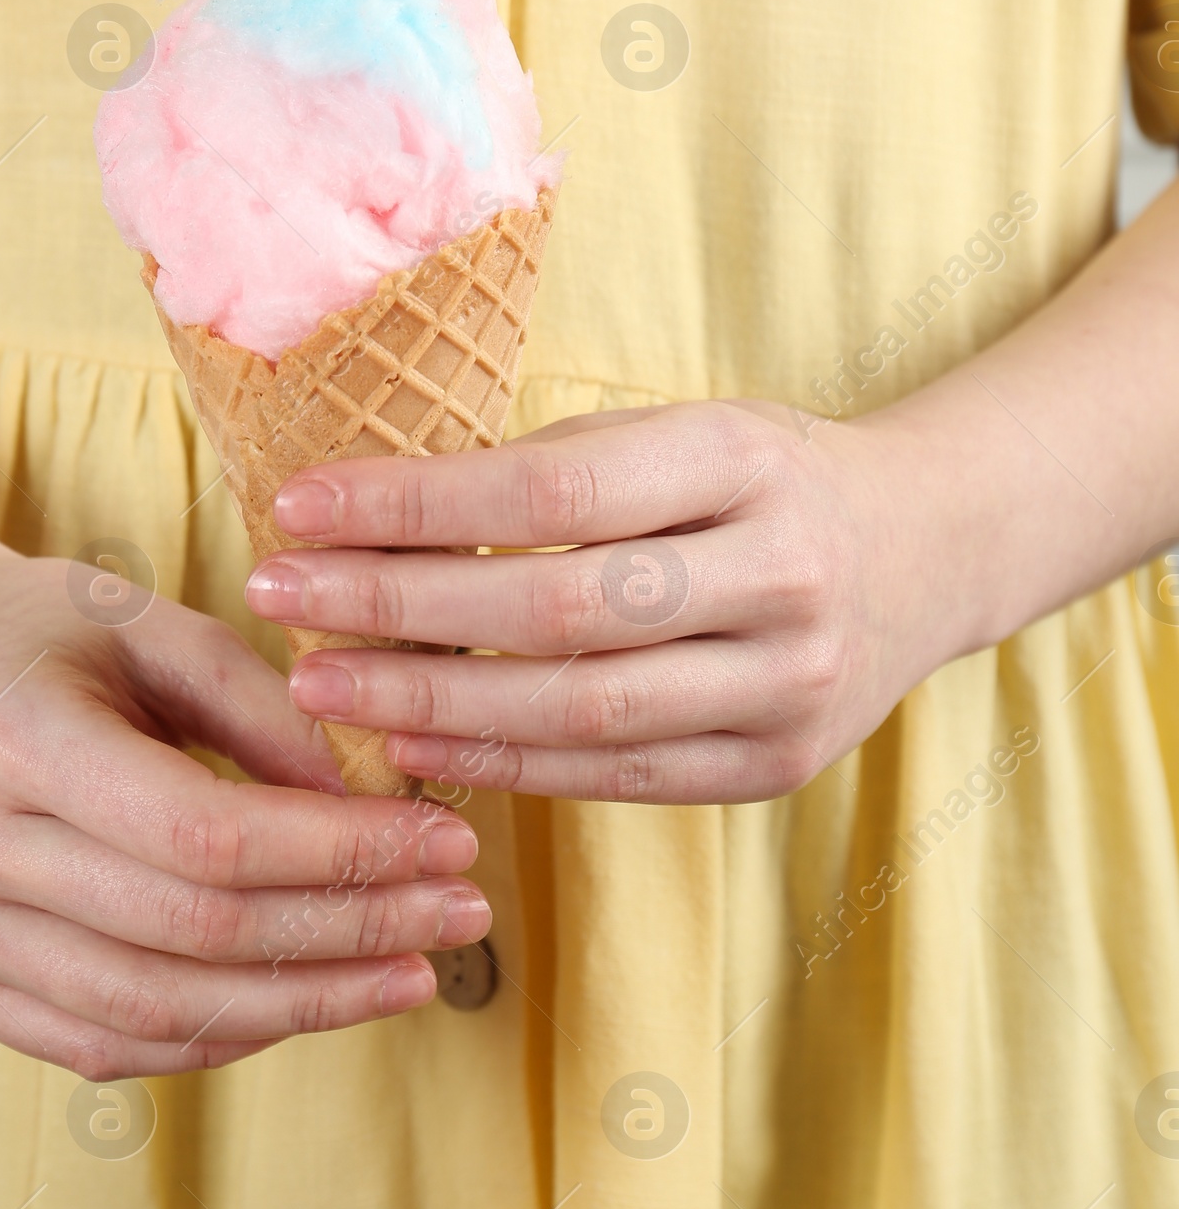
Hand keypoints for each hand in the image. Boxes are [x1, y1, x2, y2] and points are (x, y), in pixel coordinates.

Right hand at [0, 538, 487, 1077]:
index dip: (341, 857)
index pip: (206, 836)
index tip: (448, 845)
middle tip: (460, 913)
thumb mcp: (156, 623)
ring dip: (303, 1005)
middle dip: (349, 934)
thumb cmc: (46, 629)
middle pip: (193, 934)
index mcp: (12, 739)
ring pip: (155, 1015)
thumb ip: (266, 709)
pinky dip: (223, 1033)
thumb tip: (384, 809)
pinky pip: (108, 1045)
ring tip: (411, 971)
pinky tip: (310, 996)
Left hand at [244, 402, 969, 803]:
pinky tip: (415, 748)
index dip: (416, 504)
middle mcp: (779, 574)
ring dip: (431, 705)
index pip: (552, 485)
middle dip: (398, 608)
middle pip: (556, 605)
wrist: (927, 551)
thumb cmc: (761, 478)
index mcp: (744, 459)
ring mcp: (787, 684)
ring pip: (580, 709)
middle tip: (281, 598)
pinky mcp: (776, 766)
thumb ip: (557, 469)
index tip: (299, 506)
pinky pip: (615, 777)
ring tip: (321, 685)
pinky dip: (506, 763)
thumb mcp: (681, 431)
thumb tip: (376, 515)